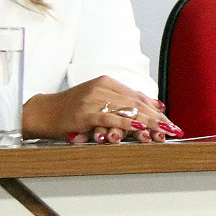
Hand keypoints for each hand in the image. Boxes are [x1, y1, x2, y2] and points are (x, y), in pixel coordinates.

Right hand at [25, 76, 178, 143]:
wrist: (42, 112)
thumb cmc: (71, 108)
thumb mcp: (99, 100)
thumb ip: (126, 101)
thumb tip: (157, 106)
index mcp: (107, 83)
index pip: (138, 97)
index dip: (157, 112)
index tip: (172, 123)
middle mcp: (101, 88)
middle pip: (136, 104)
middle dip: (157, 119)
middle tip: (173, 131)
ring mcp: (92, 100)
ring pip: (126, 111)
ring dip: (147, 124)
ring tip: (162, 132)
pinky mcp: (84, 113)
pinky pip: (109, 118)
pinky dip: (125, 123)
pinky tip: (138, 129)